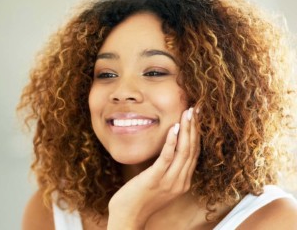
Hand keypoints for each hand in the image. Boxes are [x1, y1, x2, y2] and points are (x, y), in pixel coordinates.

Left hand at [107, 107, 199, 229]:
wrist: (128, 217)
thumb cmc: (139, 199)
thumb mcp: (159, 183)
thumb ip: (166, 170)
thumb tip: (167, 152)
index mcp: (183, 181)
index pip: (194, 153)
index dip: (197, 133)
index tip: (197, 117)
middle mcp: (180, 181)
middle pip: (192, 149)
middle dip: (195, 127)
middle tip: (197, 108)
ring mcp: (170, 181)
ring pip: (184, 151)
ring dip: (187, 130)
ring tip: (188, 113)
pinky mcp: (156, 179)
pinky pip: (167, 157)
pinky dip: (172, 141)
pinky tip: (174, 128)